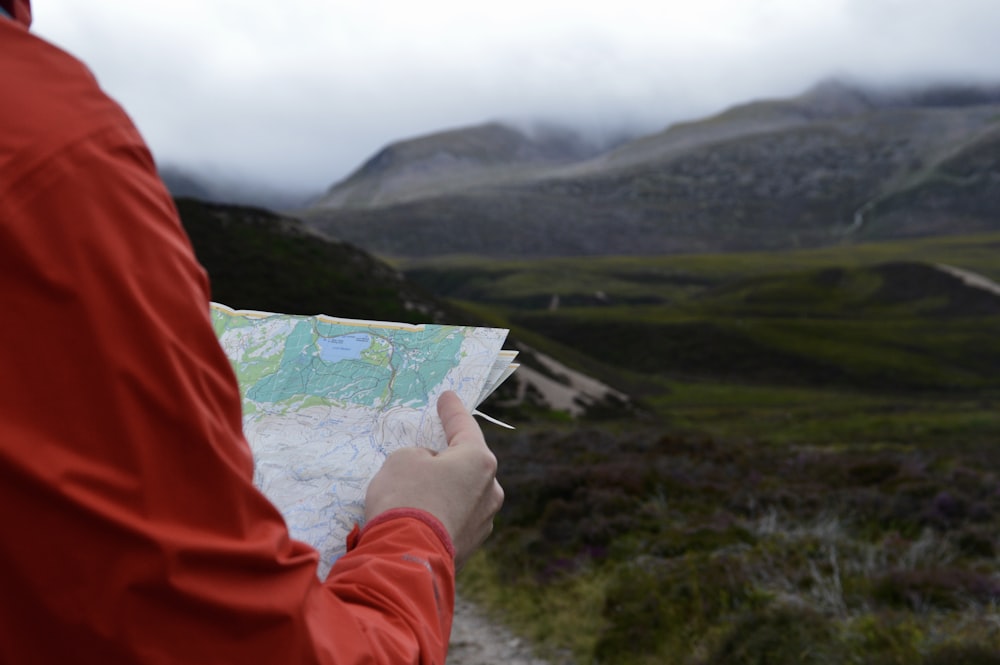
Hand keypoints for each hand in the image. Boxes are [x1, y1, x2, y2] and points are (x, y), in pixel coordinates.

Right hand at [365, 391, 504, 567]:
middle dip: (447, 457)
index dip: (452, 409)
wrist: (406, 558)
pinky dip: (440, 513)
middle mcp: (490, 489)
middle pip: (467, 463)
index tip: (448, 397)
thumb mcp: (402, 459)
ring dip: (444, 489)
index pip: (464, 426)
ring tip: (414, 494)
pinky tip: (420, 518)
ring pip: (462, 493)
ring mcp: (484, 521)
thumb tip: (429, 467)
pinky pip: (455, 518)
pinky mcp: (472, 546)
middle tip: (424, 454)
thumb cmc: (405, 497)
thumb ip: (420, 455)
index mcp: (479, 461)